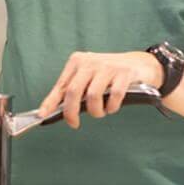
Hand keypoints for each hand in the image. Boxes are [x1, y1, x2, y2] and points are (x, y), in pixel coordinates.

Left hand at [38, 51, 162, 128]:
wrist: (140, 64)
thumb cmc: (110, 74)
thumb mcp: (88, 77)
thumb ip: (73, 90)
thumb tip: (53, 109)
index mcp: (78, 62)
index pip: (61, 85)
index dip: (51, 102)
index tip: (43, 115)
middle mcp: (91, 62)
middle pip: (73, 91)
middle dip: (71, 112)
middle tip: (74, 123)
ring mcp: (108, 67)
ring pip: (92, 96)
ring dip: (95, 111)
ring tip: (100, 112)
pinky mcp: (124, 74)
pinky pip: (113, 96)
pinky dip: (111, 107)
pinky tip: (112, 107)